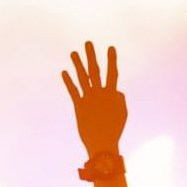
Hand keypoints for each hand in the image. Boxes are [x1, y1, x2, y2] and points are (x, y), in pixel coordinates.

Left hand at [62, 41, 125, 156]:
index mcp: (112, 94)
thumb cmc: (114, 130)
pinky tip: (64, 72)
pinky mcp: (79, 106)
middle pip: (95, 70)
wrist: (103, 143)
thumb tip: (117, 90)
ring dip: (77, 64)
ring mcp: (89, 99)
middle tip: (88, 43)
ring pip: (82, 77)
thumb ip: (120, 100)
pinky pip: (73, 90)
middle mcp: (100, 93)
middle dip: (91, 56)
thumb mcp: (123, 114)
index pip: (112, 73)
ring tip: (73, 53)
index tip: (111, 48)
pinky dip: (68, 81)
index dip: (112, 60)